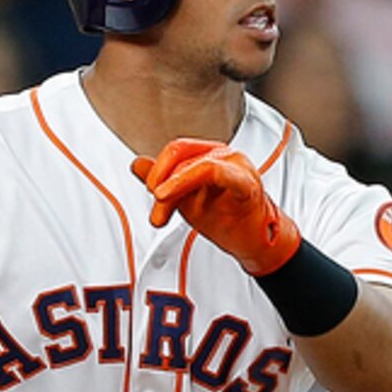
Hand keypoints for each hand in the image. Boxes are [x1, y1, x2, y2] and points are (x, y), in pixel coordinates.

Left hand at [134, 139, 298, 275]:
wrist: (254, 240)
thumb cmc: (226, 217)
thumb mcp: (184, 198)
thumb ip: (162, 180)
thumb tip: (137, 164)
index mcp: (210, 155)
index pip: (177, 150)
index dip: (157, 169)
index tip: (150, 191)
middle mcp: (225, 156)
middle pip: (182, 158)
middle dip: (161, 187)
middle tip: (157, 212)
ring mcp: (238, 167)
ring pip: (197, 167)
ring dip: (173, 193)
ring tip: (162, 215)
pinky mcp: (247, 185)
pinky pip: (220, 174)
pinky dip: (195, 183)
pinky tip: (189, 203)